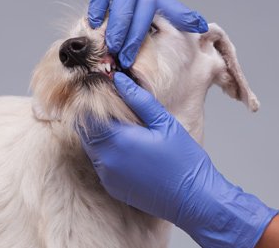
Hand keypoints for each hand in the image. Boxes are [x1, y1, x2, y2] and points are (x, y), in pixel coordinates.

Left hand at [79, 72, 277, 247]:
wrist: (194, 199)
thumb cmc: (184, 161)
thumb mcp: (164, 123)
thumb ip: (139, 99)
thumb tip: (119, 79)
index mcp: (118, 142)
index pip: (87, 116)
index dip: (92, 102)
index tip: (103, 92)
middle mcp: (107, 161)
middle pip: (85, 132)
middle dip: (94, 117)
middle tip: (113, 107)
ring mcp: (108, 177)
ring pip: (91, 148)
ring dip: (100, 135)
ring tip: (123, 126)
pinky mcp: (113, 187)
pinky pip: (101, 164)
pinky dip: (108, 152)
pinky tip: (128, 147)